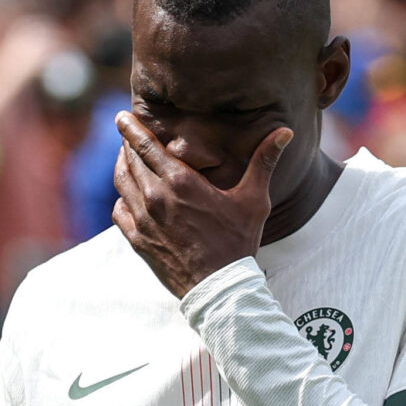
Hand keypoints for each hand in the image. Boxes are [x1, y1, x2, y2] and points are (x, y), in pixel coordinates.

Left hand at [111, 113, 292, 297]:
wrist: (220, 289)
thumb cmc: (238, 243)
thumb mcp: (254, 200)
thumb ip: (264, 162)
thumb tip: (285, 131)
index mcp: (181, 182)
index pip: (146, 145)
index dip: (131, 128)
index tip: (122, 116)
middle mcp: (156, 197)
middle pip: (130, 160)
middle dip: (127, 144)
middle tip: (127, 133)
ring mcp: (144, 221)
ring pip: (122, 183)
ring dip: (122, 167)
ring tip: (126, 158)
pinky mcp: (138, 241)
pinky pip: (119, 211)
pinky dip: (122, 198)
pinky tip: (129, 196)